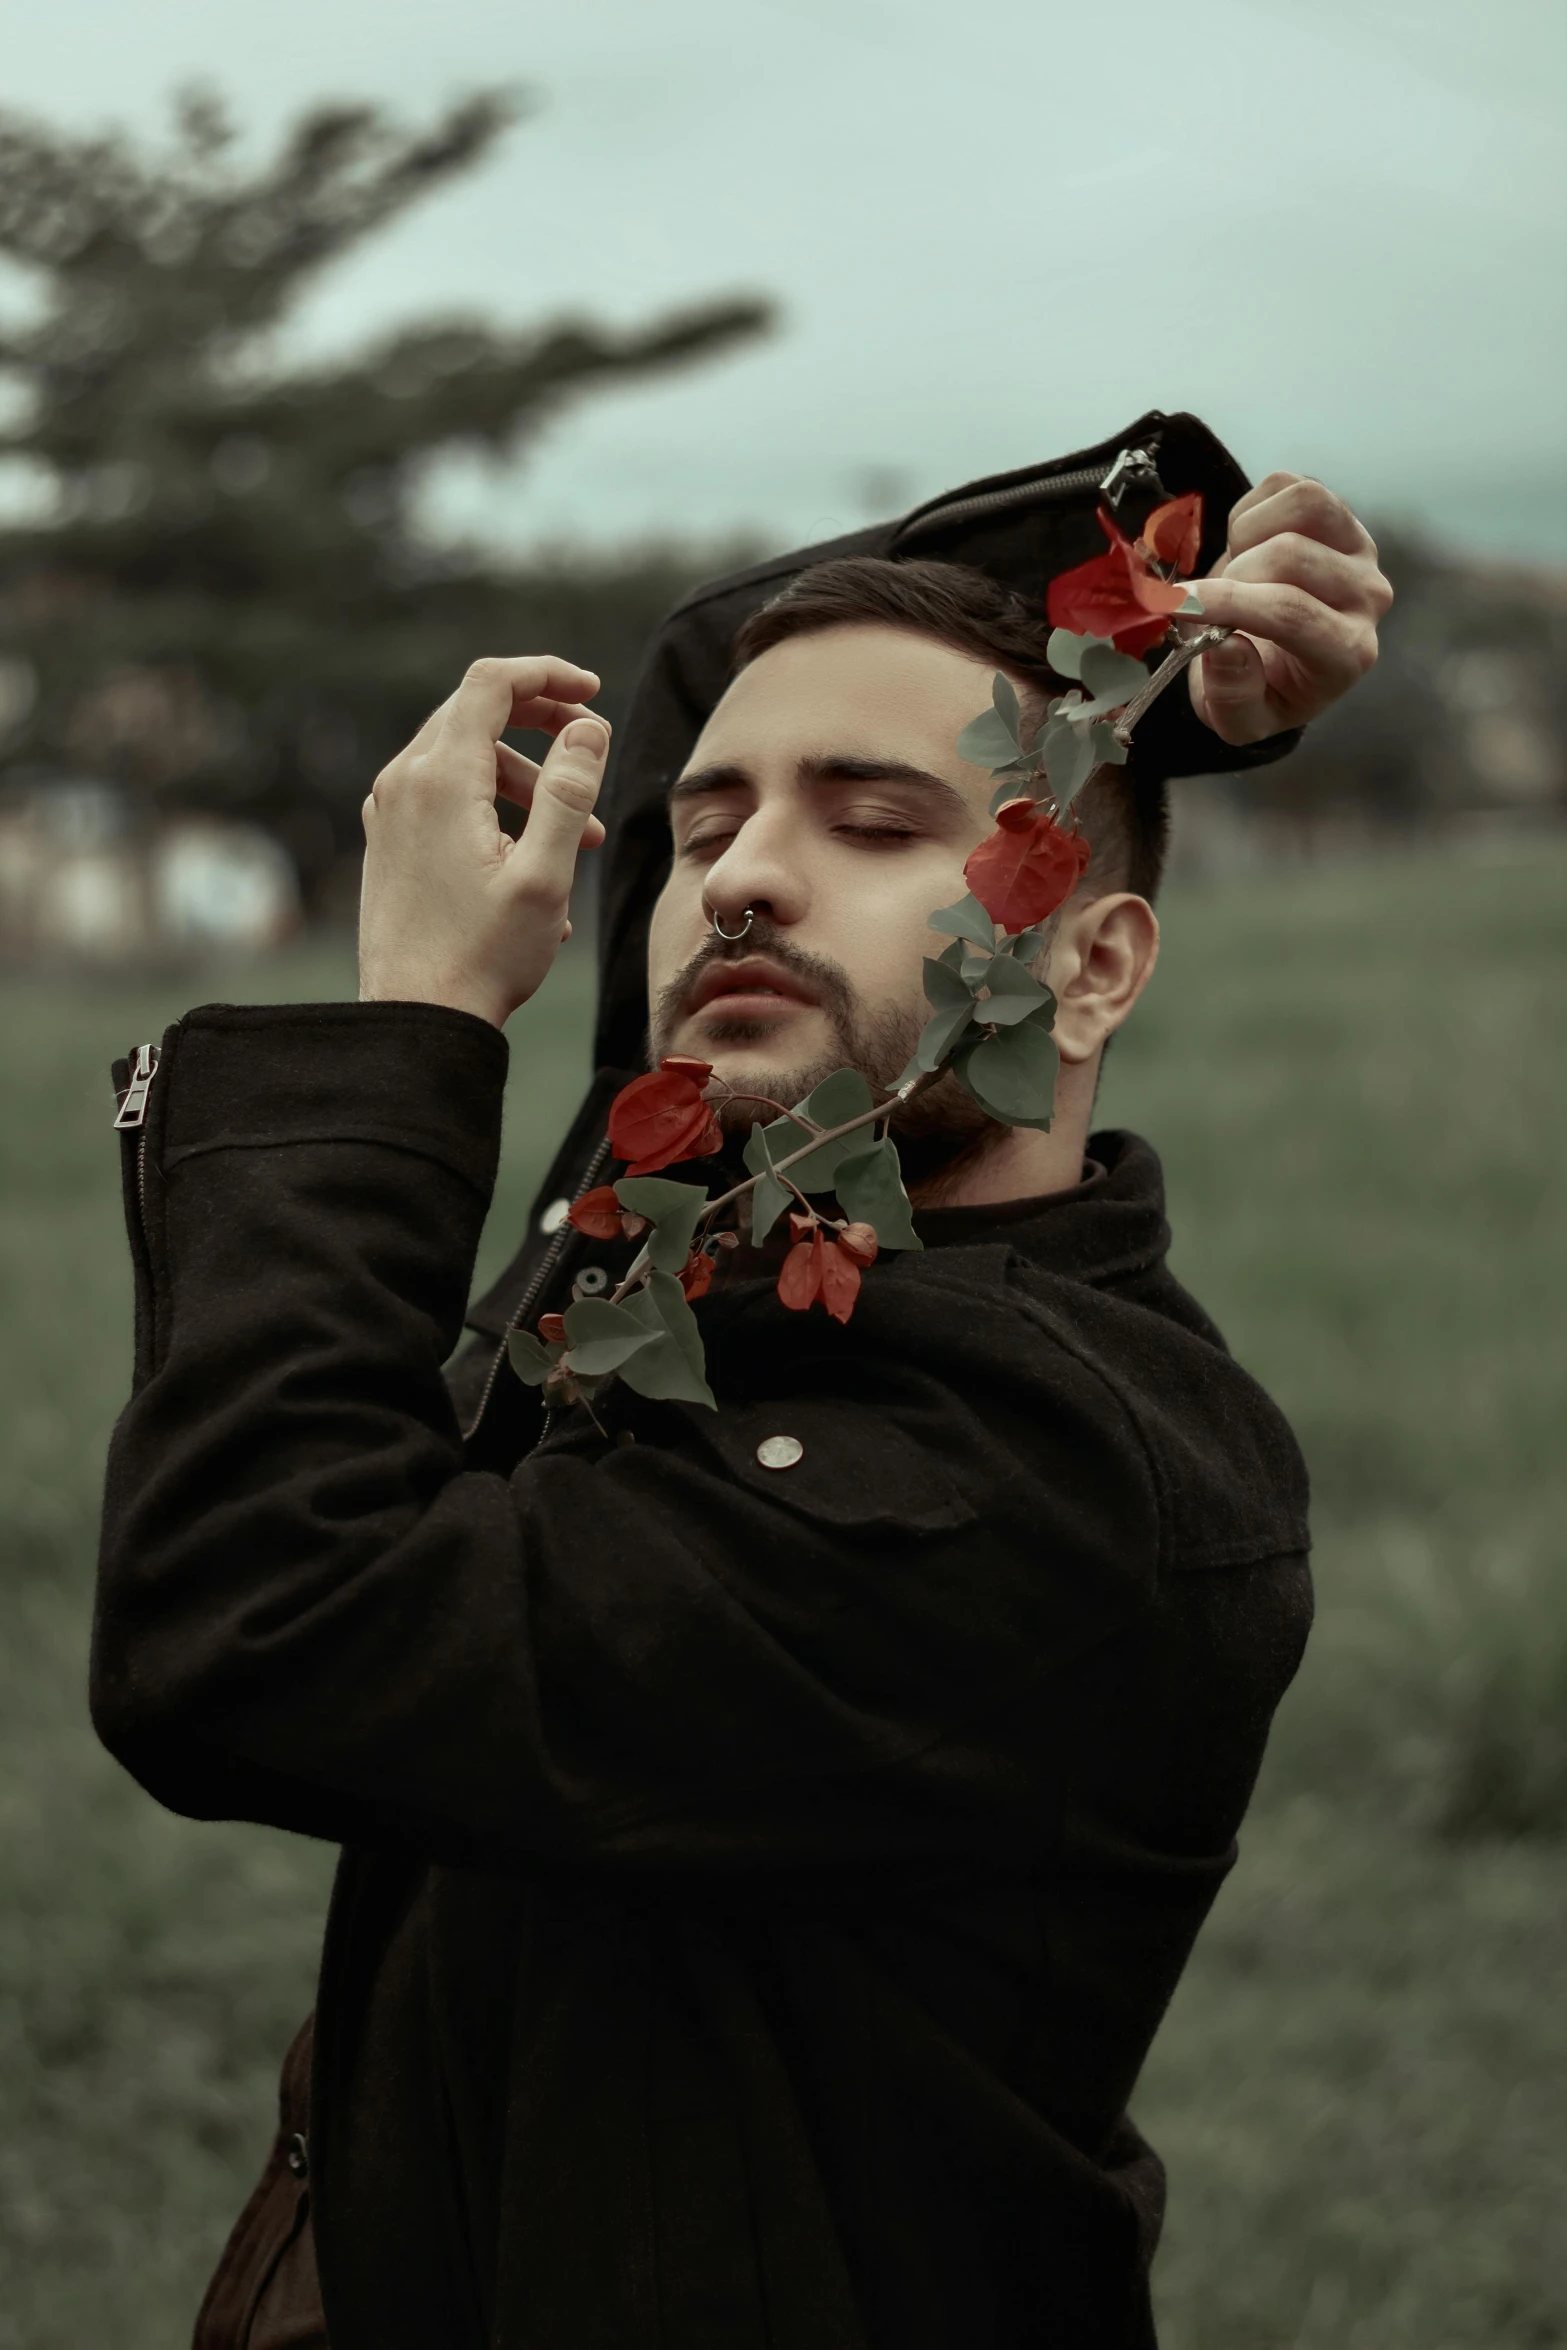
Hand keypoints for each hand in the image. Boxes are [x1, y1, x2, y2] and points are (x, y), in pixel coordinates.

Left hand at [359, 654, 608, 1027]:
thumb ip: (569, 791)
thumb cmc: (483, 955)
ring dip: (527, 781)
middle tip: (591, 752)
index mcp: (441, 779)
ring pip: (464, 759)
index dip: (548, 675)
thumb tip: (588, 729)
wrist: (415, 1018)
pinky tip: (531, 867)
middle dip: (542, 724)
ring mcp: (389, 812)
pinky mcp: (389, 842)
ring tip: (580, 839)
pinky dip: (494, 809)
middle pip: (475, 712)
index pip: (492, 684)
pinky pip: (446, 798)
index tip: (594, 693)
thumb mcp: (545, 874)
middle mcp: (404, 783)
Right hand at [1187, 474, 1392, 744]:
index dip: (1228, 604)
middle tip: (1208, 601)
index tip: (1177, 605)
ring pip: (1305, 505)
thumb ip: (1231, 697)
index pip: (1292, 615)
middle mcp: (1368, 596)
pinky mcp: (1339, 513)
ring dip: (1247, 534)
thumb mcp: (1238, 720)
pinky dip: (1251, 511)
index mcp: (1348, 653)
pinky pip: (1291, 486)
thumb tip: (1223, 645)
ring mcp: (1360, 547)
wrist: (1274, 656)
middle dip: (1231, 575)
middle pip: (1290, 555)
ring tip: (1234, 571)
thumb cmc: (1258, 686)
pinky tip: (1247, 547)